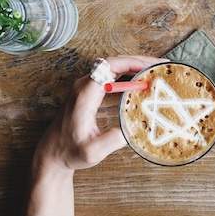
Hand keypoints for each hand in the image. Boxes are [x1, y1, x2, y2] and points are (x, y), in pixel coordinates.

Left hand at [33, 55, 162, 175]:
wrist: (52, 154)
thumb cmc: (69, 152)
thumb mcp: (92, 152)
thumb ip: (112, 140)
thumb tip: (135, 128)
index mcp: (84, 94)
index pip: (109, 67)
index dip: (131, 63)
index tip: (150, 68)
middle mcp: (84, 86)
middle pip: (114, 63)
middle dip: (139, 62)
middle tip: (162, 66)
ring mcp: (87, 88)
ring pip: (114, 68)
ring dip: (135, 67)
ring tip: (157, 71)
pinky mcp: (90, 93)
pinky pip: (112, 78)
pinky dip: (130, 77)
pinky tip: (143, 83)